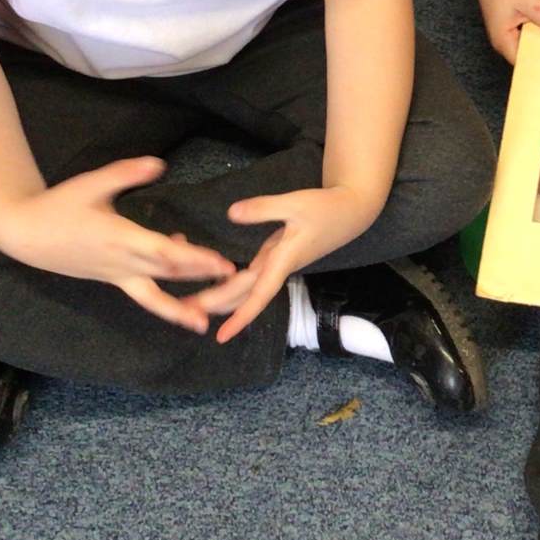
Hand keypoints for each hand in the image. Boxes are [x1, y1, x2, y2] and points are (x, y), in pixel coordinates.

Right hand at [0, 156, 236, 332]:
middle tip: (233, 286)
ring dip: (180, 307)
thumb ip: (125, 173)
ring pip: (153, 296)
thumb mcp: (90, 183)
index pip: (164, 253)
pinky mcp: (111, 280)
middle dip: (200, 281)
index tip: (221, 263)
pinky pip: (141, 292)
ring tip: (205, 321)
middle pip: (167, 276)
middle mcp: (120, 263)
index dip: (194, 259)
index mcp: (118, 237)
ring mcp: (115, 276)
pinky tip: (181, 274)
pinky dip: (162, 293)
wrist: (24, 234)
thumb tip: (159, 163)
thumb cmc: (58, 205)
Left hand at [184, 183, 381, 343]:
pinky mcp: (278, 255)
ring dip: (222, 295)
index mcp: (284, 260)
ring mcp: (278, 263)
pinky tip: (217, 283)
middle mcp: (279, 267)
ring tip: (194, 303)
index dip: (240, 316)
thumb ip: (263, 209)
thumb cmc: (327, 208)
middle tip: (187, 313)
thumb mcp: (296, 203)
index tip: (221, 336)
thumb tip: (231, 213)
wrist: (352, 212)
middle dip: (218, 305)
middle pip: (246, 294)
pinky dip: (234, 281)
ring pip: (248, 286)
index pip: (259, 294)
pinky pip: (253, 275)